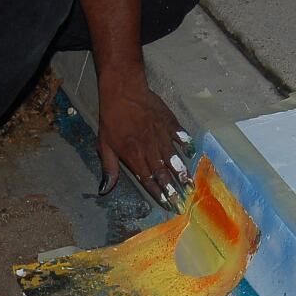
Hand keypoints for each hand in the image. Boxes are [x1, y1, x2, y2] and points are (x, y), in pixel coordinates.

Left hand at [96, 72, 188, 207]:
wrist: (123, 92)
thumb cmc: (111, 119)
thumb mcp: (104, 145)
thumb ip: (109, 168)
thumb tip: (105, 190)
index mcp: (134, 156)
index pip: (147, 179)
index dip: (157, 193)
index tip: (166, 204)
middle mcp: (150, 148)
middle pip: (163, 172)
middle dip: (172, 189)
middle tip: (182, 201)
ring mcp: (161, 135)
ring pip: (173, 158)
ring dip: (182, 172)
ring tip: (190, 184)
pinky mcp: (169, 122)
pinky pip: (180, 135)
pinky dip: (186, 144)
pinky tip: (192, 152)